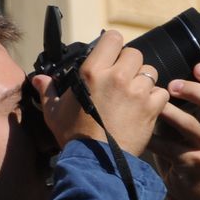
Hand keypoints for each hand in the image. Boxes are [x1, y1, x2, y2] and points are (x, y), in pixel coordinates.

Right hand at [34, 31, 167, 155]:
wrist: (95, 161)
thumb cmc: (73, 135)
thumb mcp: (54, 112)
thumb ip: (48, 91)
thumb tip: (39, 79)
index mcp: (92, 72)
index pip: (113, 39)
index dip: (113, 45)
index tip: (110, 55)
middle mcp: (117, 77)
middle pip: (134, 53)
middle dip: (129, 63)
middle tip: (121, 78)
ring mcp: (137, 91)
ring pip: (150, 72)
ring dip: (142, 81)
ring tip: (132, 95)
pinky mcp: (152, 107)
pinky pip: (161, 92)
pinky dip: (155, 98)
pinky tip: (143, 107)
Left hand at [147, 62, 199, 199]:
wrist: (191, 195)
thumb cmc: (183, 155)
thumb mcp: (185, 132)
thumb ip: (181, 111)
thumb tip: (160, 84)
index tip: (197, 66)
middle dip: (197, 93)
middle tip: (173, 85)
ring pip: (194, 127)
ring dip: (173, 115)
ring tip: (157, 106)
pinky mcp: (193, 165)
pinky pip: (173, 149)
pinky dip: (156, 141)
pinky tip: (143, 136)